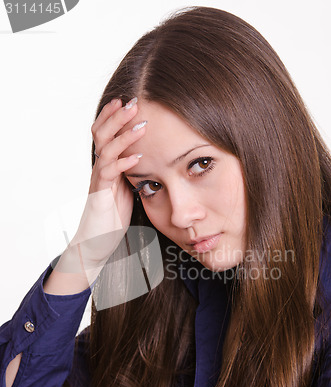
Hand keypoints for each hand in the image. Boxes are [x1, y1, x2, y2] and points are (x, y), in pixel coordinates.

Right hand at [70, 97, 145, 268]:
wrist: (96, 242)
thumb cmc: (112, 217)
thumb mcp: (126, 189)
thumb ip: (131, 173)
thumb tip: (148, 159)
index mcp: (106, 166)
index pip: (104, 134)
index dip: (113, 116)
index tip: (127, 100)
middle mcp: (99, 169)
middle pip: (102, 134)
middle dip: (117, 117)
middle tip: (133, 102)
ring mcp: (99, 181)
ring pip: (106, 150)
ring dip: (123, 136)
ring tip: (141, 125)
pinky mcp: (101, 196)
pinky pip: (109, 174)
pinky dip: (124, 163)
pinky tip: (138, 157)